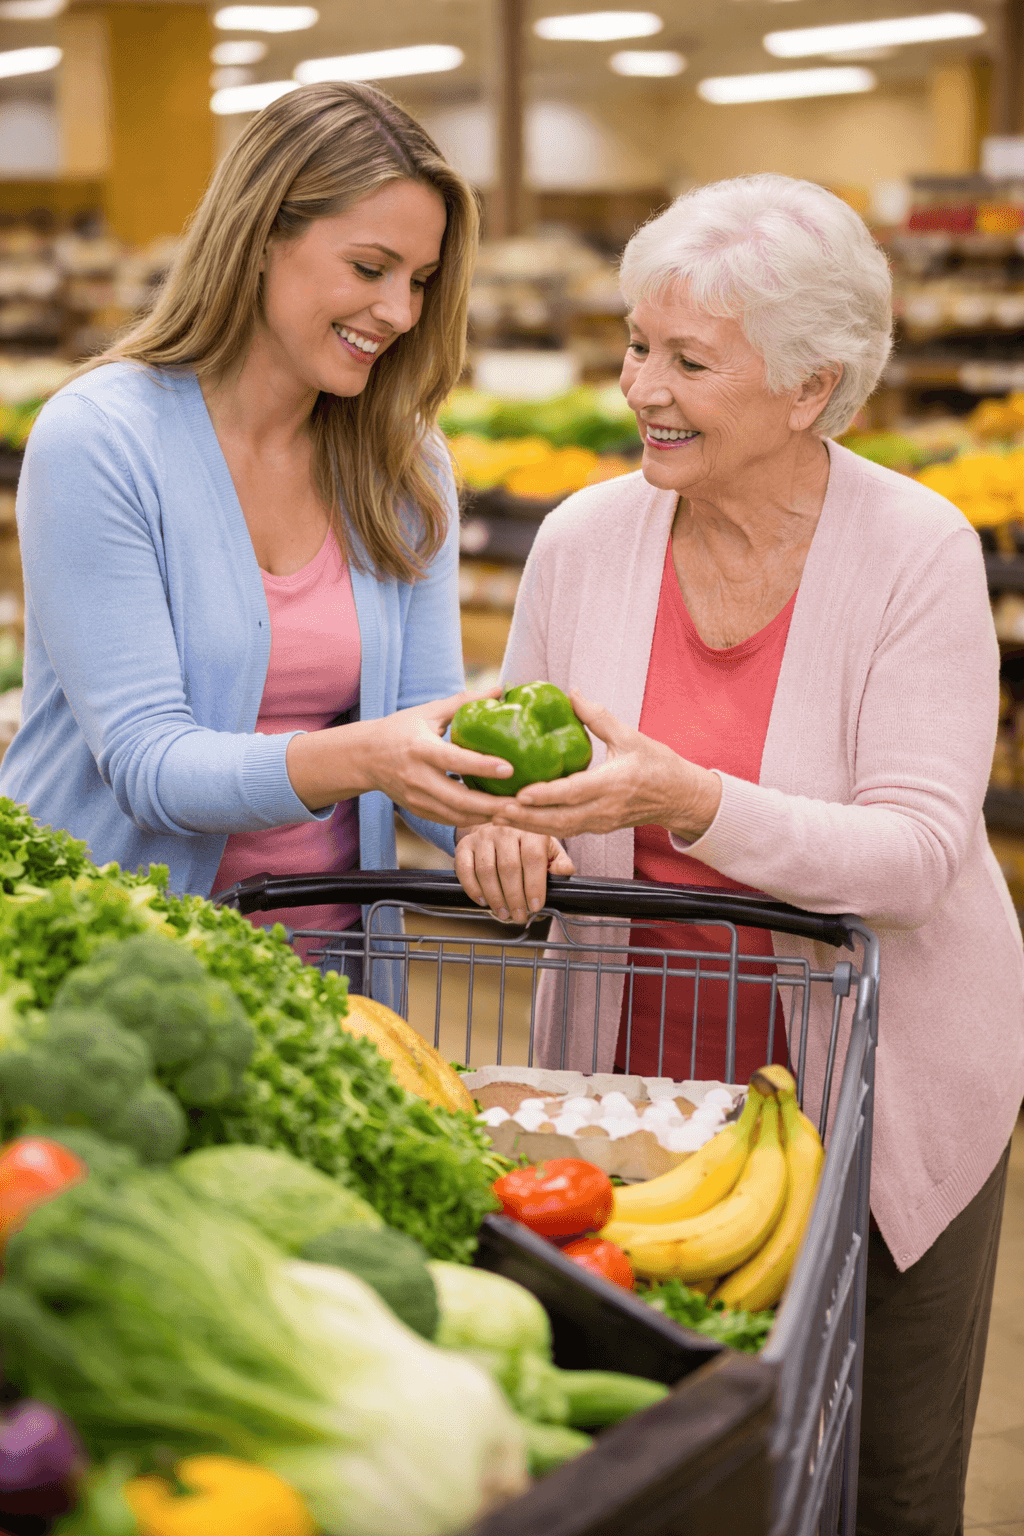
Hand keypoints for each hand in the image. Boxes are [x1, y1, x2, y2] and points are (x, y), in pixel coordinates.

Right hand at [286, 690, 517, 825]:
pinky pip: (449, 820)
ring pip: (456, 815)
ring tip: (514, 811)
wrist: (364, 757)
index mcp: (420, 749)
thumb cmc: (400, 729)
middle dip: (492, 805)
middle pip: (459, 799)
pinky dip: (472, 820)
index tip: (510, 768)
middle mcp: (417, 777)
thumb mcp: (428, 711)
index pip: (454, 760)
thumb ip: (464, 702)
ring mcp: (416, 798)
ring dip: (486, 817)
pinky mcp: (417, 810)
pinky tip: (493, 815)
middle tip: (521, 803)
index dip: (482, 766)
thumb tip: (500, 689)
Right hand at [455, 824, 574, 922]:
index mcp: (530, 831)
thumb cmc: (527, 843)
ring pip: (486, 870)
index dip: (534, 885)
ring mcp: (483, 836)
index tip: (535, 906)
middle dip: (515, 897)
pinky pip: (465, 869)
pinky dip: (473, 889)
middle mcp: (505, 830)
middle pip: (508, 867)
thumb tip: (564, 871)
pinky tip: (483, 902)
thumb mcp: (549, 849)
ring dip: (495, 897)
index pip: (533, 858)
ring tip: (504, 914)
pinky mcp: (465, 845)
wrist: (499, 825)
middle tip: (519, 916)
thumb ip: (560, 862)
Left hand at [491, 692, 721, 840]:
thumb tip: (571, 693)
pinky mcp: (599, 828)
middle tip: (496, 810)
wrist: (681, 797)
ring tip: (498, 818)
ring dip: (529, 826)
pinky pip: (566, 830)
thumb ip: (598, 716)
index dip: (546, 795)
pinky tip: (519, 821)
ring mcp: (602, 822)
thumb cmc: (658, 764)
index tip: (520, 793)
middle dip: (527, 818)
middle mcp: (606, 808)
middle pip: (561, 819)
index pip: (575, 792)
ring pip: (560, 830)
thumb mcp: (630, 736)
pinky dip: (541, 828)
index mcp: (614, 783)